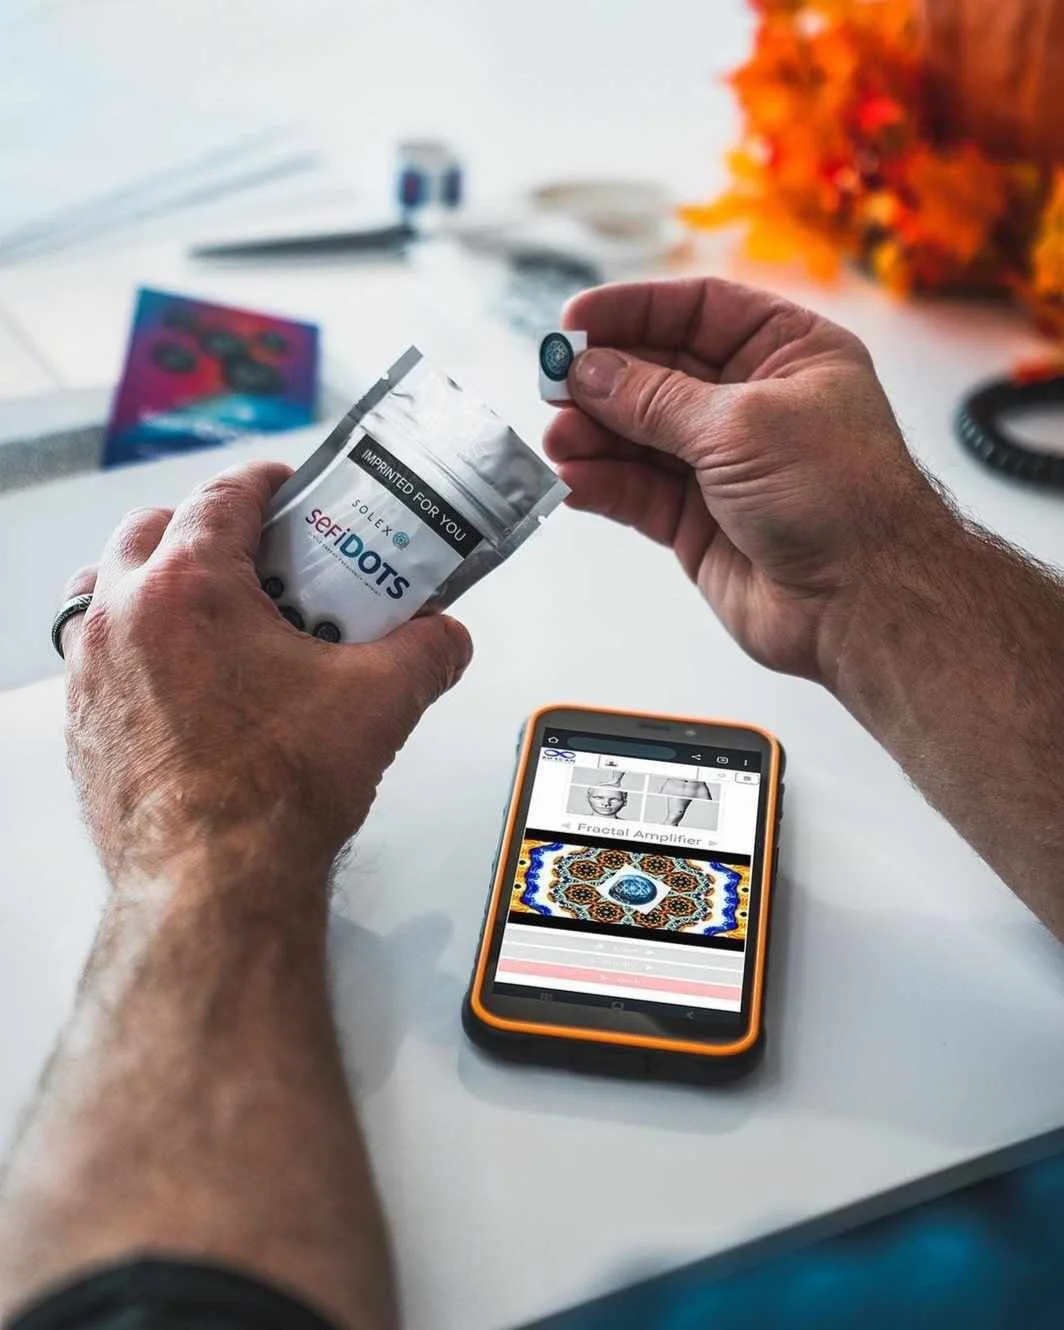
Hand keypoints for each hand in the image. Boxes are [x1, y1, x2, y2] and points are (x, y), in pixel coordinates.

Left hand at [59, 461, 471, 889]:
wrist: (213, 885)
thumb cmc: (270, 795)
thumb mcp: (379, 701)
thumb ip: (426, 651)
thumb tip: (445, 638)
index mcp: (188, 588)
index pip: (222, 496)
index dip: (266, 483)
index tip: (288, 489)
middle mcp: (124, 619)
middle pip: (151, 530)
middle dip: (203, 528)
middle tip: (259, 557)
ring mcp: (92, 673)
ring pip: (108, 590)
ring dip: (155, 583)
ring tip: (214, 614)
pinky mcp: (83, 725)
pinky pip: (99, 658)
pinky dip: (139, 649)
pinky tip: (190, 684)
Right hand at [545, 278, 951, 683]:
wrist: (862, 602)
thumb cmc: (839, 498)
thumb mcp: (739, 423)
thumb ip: (655, 397)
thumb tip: (591, 371)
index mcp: (789, 354)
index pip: (700, 310)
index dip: (635, 310)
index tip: (576, 320)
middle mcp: (755, 404)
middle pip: (659, 372)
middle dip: (604, 379)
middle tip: (553, 385)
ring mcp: (725, 465)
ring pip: (640, 436)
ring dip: (593, 435)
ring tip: (558, 441)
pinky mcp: (700, 521)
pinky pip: (638, 491)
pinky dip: (603, 483)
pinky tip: (573, 480)